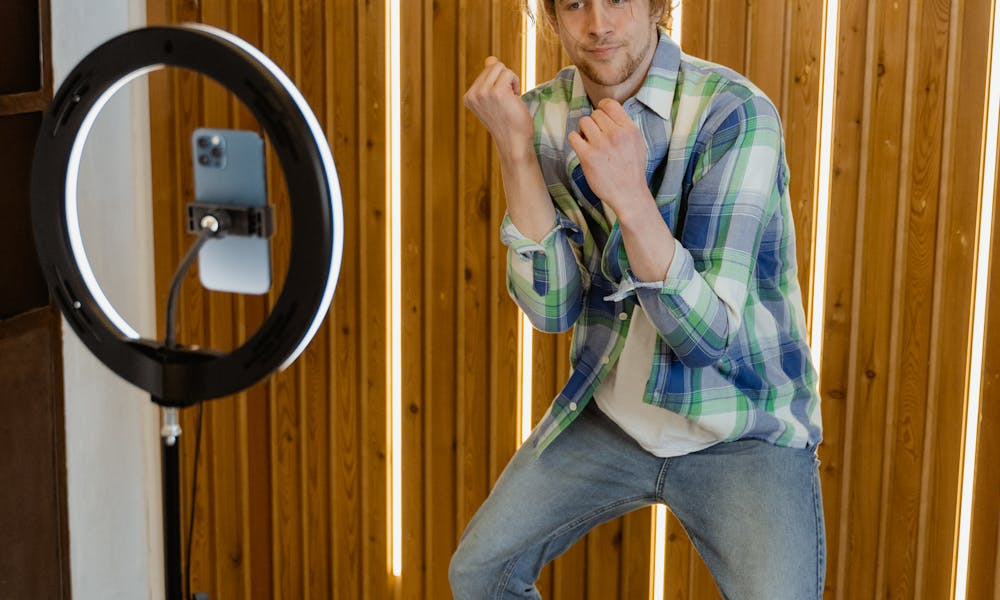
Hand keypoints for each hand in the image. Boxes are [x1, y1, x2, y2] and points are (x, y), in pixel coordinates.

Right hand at [464, 57, 533, 157]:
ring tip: (510, 99)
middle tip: (507, 100)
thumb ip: (489, 79)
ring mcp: (483, 93)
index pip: (487, 69)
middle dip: (504, 79)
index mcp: (469, 97)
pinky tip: (514, 99)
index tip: (500, 101)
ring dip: (510, 81)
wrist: (514, 142)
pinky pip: (509, 73)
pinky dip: (516, 83)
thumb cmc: (507, 122)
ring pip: (501, 68)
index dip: (499, 82)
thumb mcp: (494, 99)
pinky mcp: (497, 92)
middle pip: (493, 65)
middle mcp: (473, 94)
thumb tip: (490, 59)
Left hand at [567, 98, 652, 220]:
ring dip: (583, 131)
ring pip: (583, 122)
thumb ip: (624, 126)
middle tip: (596, 137)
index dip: (602, 109)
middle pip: (594, 114)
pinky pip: (573, 136)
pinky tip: (582, 148)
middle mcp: (616, 134)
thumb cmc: (632, 169)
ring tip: (589, 142)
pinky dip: (575, 140)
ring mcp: (601, 145)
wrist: (629, 194)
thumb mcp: (637, 142)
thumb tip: (607, 111)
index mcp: (629, 129)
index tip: (600, 119)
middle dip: (593, 124)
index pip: (609, 104)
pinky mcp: (588, 157)